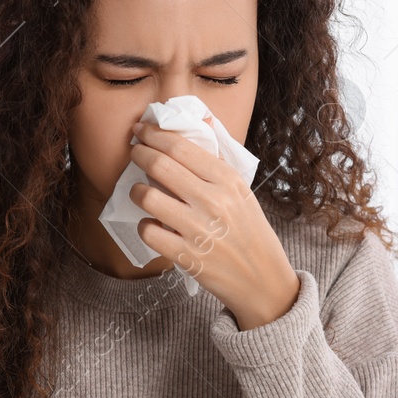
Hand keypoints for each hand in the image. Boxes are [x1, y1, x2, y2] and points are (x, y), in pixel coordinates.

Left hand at [127, 121, 300, 328]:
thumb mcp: (242, 191)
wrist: (263, 280)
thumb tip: (201, 117)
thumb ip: (218, 157)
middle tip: (134, 152)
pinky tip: (152, 224)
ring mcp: (199, 230)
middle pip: (160, 165)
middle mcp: (214, 201)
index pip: (180, 146)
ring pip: (148, 198)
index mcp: (228, 180)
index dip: (153, 134)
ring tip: (139, 191)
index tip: (142, 130)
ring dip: (136, 191)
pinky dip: (145, 226)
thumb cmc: (249, 231)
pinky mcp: (187, 257)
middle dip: (139, 153)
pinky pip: (149, 232)